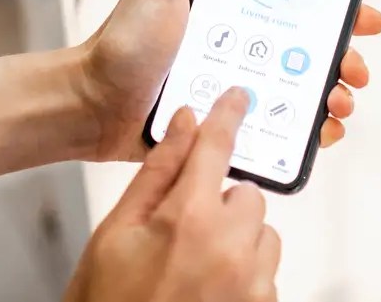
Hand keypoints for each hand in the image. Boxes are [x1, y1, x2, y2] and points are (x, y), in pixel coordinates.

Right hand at [65, 91, 279, 301]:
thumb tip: (182, 123)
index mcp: (189, 219)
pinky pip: (265, 274)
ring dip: (236, 240)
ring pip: (262, 235)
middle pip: (246, 195)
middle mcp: (231, 248)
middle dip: (219, 203)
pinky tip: (204, 291)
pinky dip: (243, 275)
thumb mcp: (115, 232)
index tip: (236, 98)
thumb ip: (156, 174)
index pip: (217, 147)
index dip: (226, 116)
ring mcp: (252, 285)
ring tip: (191, 267)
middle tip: (180, 229)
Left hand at [77, 0, 380, 161]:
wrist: (92, 103)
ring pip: (301, 94)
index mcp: (232, 15)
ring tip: (338, 102)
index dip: (336, 9)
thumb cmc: (122, 43)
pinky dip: (307, 135)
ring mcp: (237, 91)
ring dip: (331, 97)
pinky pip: (278, 133)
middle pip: (310, 53)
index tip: (363, 15)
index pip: (296, 7)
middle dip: (345, 59)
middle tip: (355, 67)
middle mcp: (241, 51)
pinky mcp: (228, 128)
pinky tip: (320, 133)